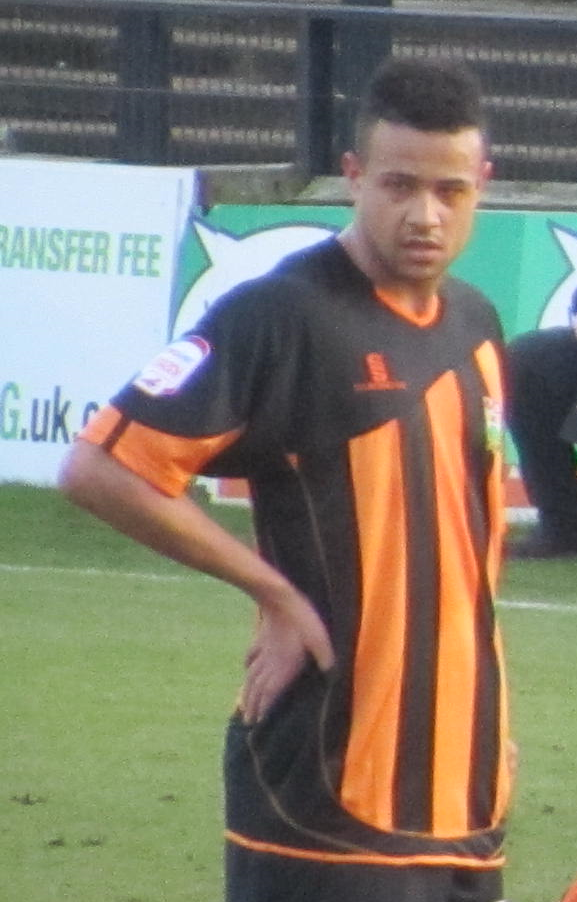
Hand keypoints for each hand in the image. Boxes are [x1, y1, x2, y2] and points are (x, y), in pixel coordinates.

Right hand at [241, 590, 334, 723]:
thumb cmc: (302, 620)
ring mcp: (263, 650)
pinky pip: (251, 657)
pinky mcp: (261, 638)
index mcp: (282, 666)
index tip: (257, 724)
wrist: (279, 597)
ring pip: (251, 676)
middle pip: (257, 688)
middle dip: (252, 706)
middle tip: (246, 721)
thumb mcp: (318, 639)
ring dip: (246, 692)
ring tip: (242, 704)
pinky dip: (247, 667)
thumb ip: (325, 656)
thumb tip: (332, 671)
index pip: (269, 693)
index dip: (263, 709)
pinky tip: (245, 669)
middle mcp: (269, 663)